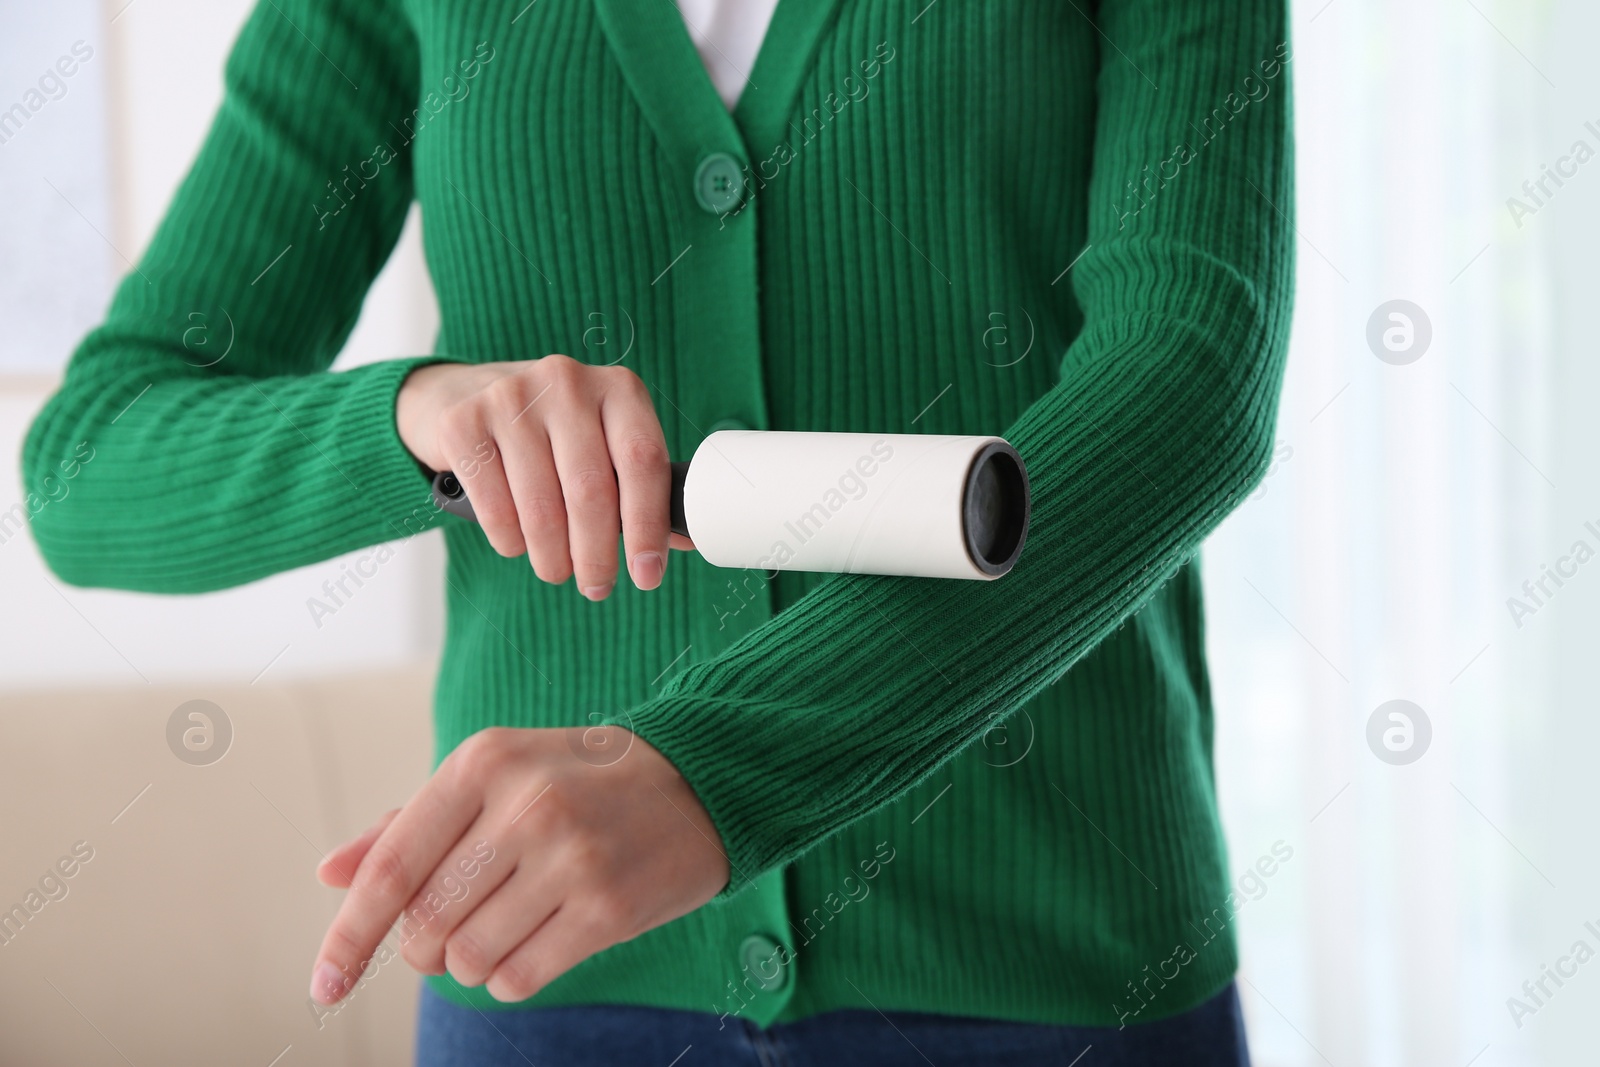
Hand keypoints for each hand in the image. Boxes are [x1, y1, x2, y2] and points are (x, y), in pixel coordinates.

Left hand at [308, 726, 727, 1004]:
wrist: (700, 782)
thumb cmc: (579, 780)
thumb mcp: (495, 777)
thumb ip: (410, 824)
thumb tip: (330, 873)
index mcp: (484, 761)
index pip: (393, 865)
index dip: (350, 933)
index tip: (324, 985)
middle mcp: (526, 804)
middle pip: (425, 924)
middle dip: (424, 949)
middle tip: (452, 933)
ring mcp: (571, 857)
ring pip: (468, 958)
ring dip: (473, 962)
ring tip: (510, 924)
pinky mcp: (609, 907)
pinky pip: (519, 977)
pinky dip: (512, 976)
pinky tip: (541, 941)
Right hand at [396, 356, 692, 599]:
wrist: (461, 397)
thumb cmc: (552, 435)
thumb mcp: (603, 443)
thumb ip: (639, 484)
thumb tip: (684, 540)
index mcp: (617, 388)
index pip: (642, 461)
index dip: (647, 526)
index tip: (647, 575)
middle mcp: (566, 382)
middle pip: (592, 489)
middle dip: (597, 553)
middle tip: (597, 586)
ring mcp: (510, 397)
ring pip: (541, 505)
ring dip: (553, 556)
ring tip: (558, 570)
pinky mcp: (463, 423)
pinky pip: (495, 506)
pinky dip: (510, 541)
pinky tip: (518, 545)